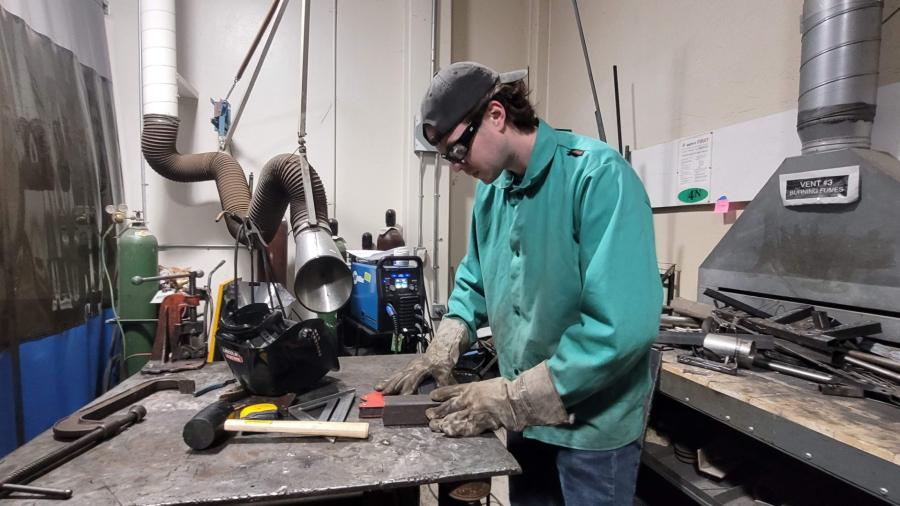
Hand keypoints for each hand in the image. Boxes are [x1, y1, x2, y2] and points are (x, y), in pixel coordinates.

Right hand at [375, 318, 468, 394]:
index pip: (414, 379)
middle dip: (392, 386)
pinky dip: (388, 379)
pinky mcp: (407, 366)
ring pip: (397, 375)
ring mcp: (409, 366)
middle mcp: (414, 366)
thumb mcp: (446, 372)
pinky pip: (396, 373)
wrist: (441, 347)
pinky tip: (381, 384)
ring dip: (387, 383)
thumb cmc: (443, 360)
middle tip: (384, 394)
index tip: (402, 396)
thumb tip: (441, 396)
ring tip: (378, 390)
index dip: (408, 388)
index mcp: (423, 367)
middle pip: (401, 377)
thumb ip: (443, 384)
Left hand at [426, 362, 569, 436]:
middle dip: (438, 411)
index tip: (432, 396)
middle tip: (428, 415)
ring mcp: (471, 412)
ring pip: (452, 418)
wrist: (513, 399)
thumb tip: (476, 394)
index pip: (451, 390)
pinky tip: (448, 433)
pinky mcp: (477, 424)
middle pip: (448, 406)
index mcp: (470, 388)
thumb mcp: (489, 384)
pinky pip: (463, 429)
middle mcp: (467, 399)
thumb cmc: (505, 389)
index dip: (441, 394)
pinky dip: (455, 431)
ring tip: (434, 426)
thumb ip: (479, 390)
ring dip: (442, 423)